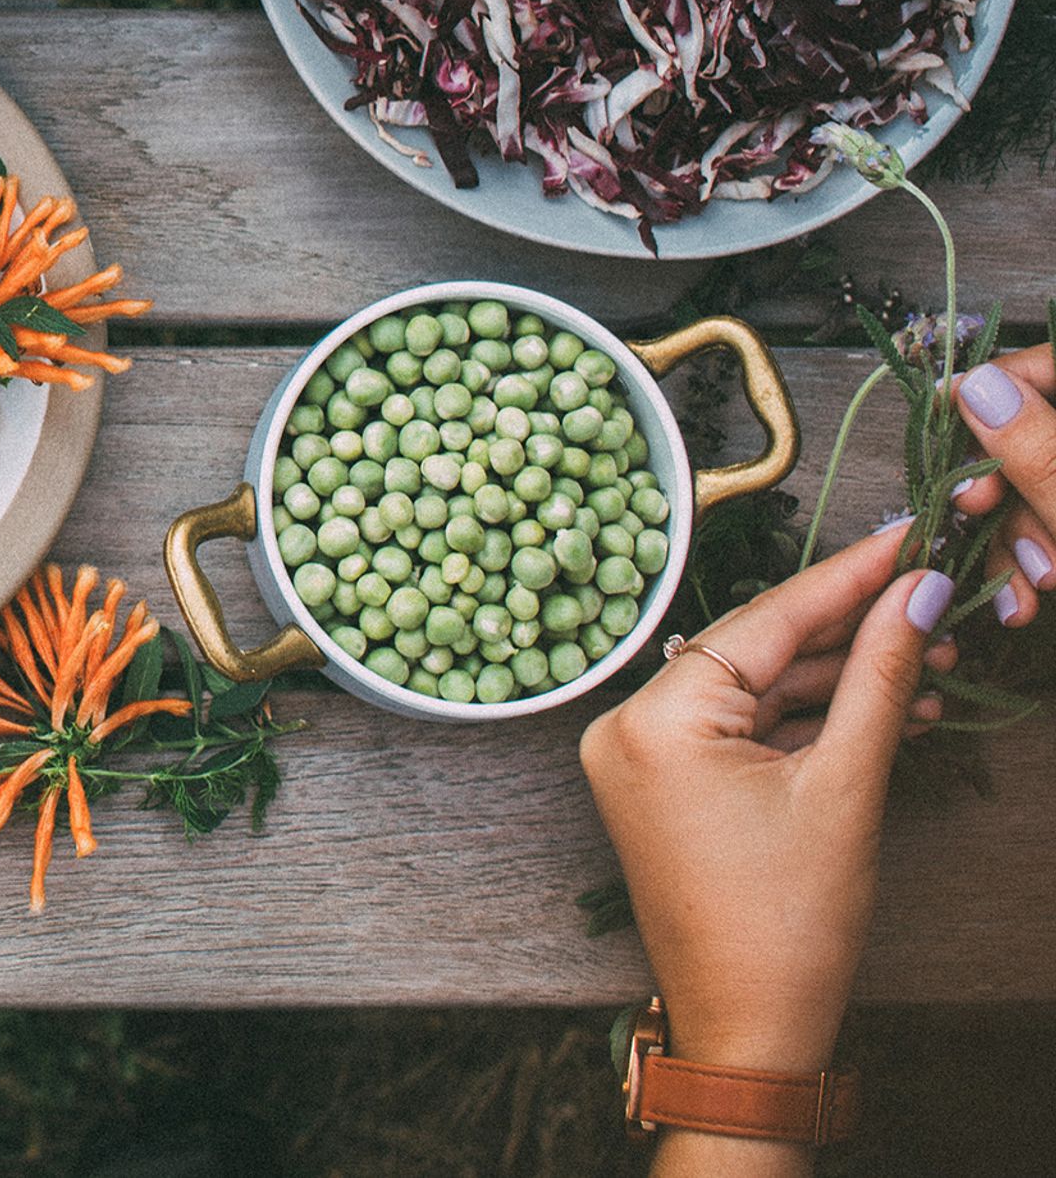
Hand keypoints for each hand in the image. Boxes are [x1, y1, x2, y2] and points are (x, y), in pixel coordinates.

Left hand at [580, 523, 953, 1107]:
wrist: (752, 1027)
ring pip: (756, 689)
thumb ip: (879, 678)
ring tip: (931, 661)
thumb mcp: (847, 785)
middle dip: (851, 630)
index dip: (845, 576)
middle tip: (934, 602)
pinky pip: (741, 728)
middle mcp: (628, 724)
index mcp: (654, 718)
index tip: (905, 537)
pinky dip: (807, 720)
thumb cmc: (790, 923)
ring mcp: (641, 755)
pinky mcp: (665, 783)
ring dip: (840, 678)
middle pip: (758, 649)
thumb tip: (917, 595)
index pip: (764, 620)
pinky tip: (888, 707)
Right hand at [946, 342, 1055, 626]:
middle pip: (1026, 432)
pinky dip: (1026, 560)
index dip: (992, 389)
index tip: (952, 429)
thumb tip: (975, 387)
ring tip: (1019, 589)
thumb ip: (1040, 453)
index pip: (1045, 365)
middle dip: (997, 488)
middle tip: (977, 515)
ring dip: (1007, 541)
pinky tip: (1021, 597)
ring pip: (1029, 488)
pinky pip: (1042, 524)